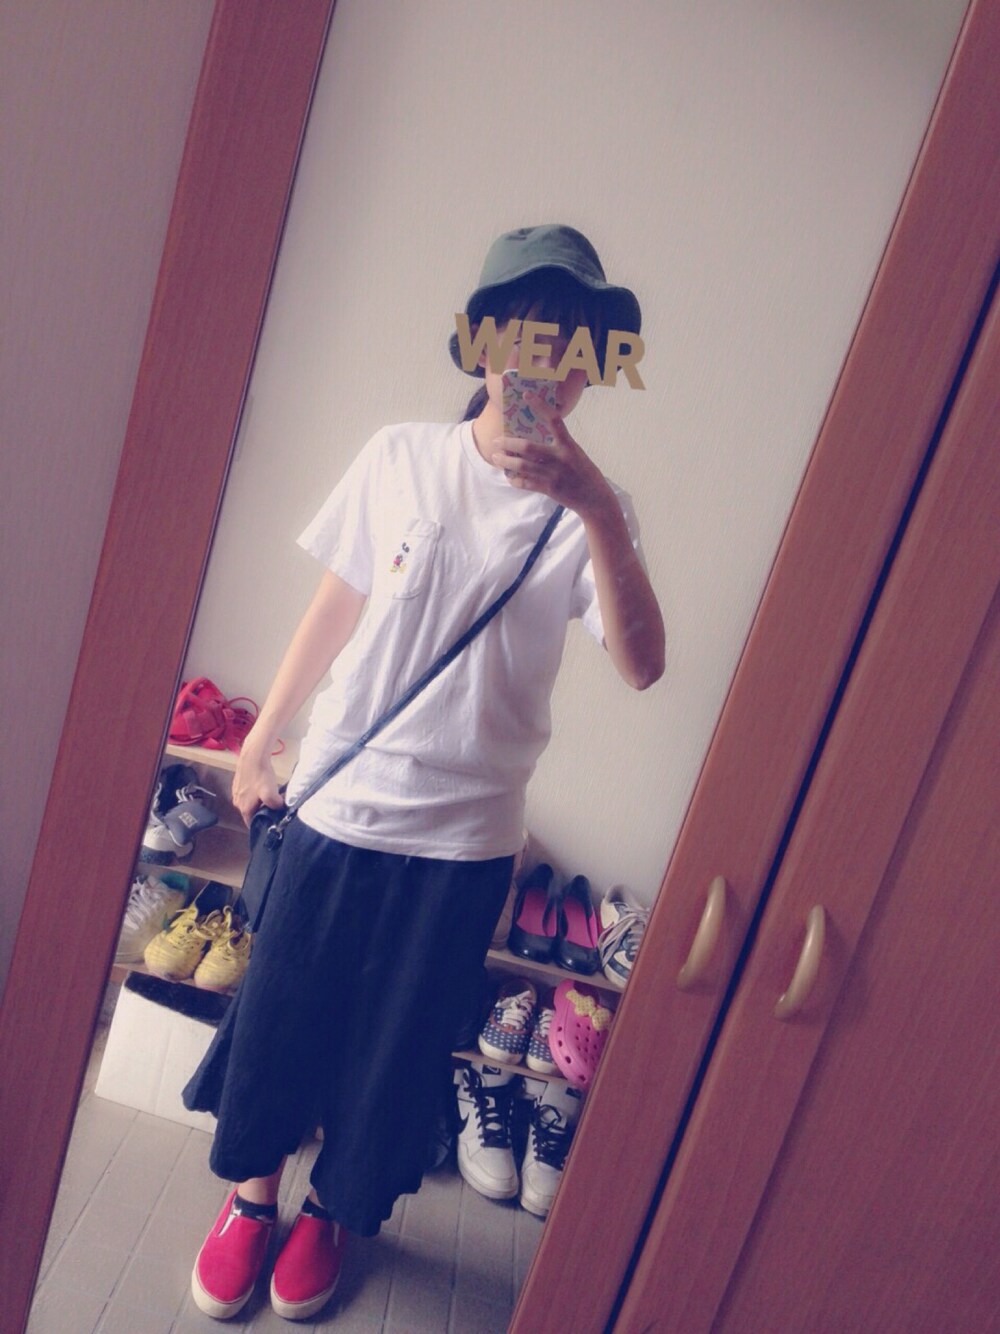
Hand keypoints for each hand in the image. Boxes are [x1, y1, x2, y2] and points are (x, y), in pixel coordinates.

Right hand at [232, 731, 282, 826]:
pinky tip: (262, 785)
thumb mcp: (271, 793)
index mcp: (244, 808)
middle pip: (251, 813)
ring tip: (269, 794)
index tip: (272, 820)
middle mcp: (237, 803)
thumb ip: (275, 806)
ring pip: (249, 802)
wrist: (252, 756)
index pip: (252, 824)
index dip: (262, 823)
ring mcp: (236, 793)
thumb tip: (279, 808)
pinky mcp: (237, 784)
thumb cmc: (260, 775)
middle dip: (261, 811)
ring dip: (258, 801)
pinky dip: (255, 792)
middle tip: (273, 805)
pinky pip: (247, 793)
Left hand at [490, 393, 614, 517]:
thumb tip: (536, 440)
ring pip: (522, 466)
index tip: (526, 395)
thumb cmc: (585, 472)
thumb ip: (559, 445)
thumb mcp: (576, 453)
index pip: (554, 420)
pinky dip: (515, 479)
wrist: (594, 498)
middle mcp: (560, 458)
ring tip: (496, 458)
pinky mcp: (549, 489)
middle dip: (508, 443)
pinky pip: (526, 483)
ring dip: (506, 461)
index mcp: (568, 445)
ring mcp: (553, 474)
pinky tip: (509, 477)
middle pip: (527, 447)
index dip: (540, 406)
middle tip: (496, 441)